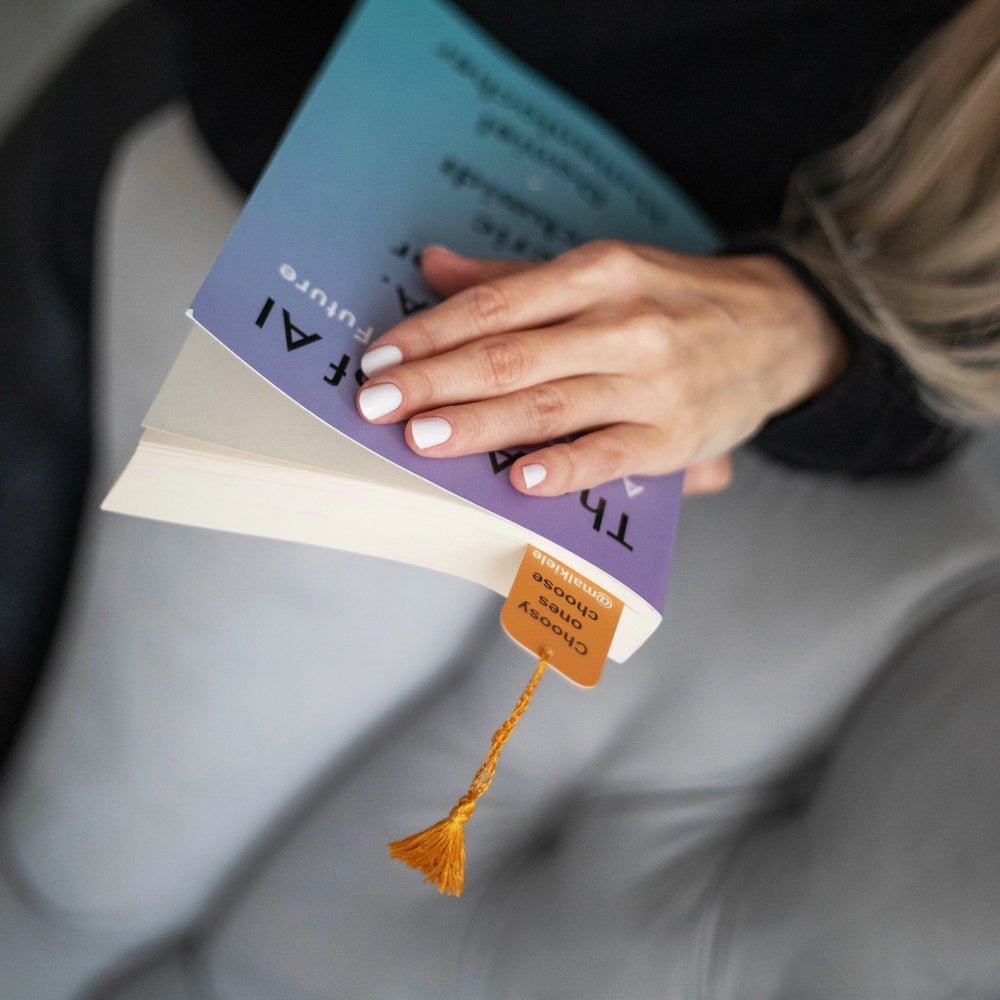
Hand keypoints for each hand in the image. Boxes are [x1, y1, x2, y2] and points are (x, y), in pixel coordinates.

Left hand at [356, 241, 847, 495]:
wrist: (782, 328)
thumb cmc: (674, 301)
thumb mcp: (604, 270)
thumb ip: (515, 277)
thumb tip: (432, 268)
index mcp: (599, 272)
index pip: (497, 304)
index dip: (432, 331)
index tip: (379, 356)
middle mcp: (623, 322)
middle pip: (511, 356)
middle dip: (435, 381)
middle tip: (374, 403)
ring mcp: (651, 383)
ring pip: (549, 405)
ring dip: (479, 424)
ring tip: (421, 438)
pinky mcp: (675, 438)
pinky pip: (612, 454)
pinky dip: (566, 468)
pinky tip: (522, 480)